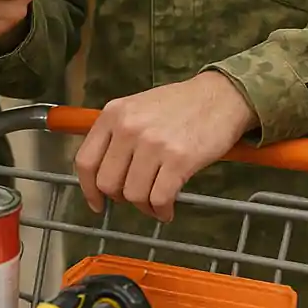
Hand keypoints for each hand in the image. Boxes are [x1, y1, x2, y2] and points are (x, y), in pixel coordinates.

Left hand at [75, 72, 257, 222]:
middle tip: (137, 196)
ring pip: (133, 195)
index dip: (88, 189)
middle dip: (121, 197)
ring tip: (156, 201)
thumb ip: (117, 133)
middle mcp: (129, 127)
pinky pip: (159, 199)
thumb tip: (105, 174)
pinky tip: (168, 209)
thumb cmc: (180, 104)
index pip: (86, 160)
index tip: (98, 202)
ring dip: (144, 206)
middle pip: (108, 183)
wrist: (221, 96)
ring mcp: (153, 144)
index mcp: (114, 113)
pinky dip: (162, 211)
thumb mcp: (137, 107)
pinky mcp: (178, 159)